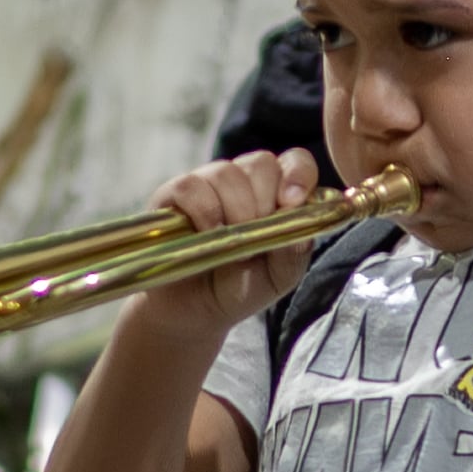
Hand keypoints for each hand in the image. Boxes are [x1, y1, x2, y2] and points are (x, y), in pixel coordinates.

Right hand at [122, 148, 320, 344]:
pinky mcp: (172, 196)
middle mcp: (243, 182)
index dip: (298, 173)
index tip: (292, 202)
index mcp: (275, 193)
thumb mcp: (277, 278)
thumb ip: (292, 254)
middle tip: (254, 233)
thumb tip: (300, 234)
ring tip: (231, 242)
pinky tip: (207, 235)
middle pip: (261, 163)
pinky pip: (189, 186)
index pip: (296, 161)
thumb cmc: (240, 287)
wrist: (193, 311)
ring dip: (234, 208)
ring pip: (225, 172)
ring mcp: (207, 185)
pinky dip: (203, 210)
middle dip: (264, 199)